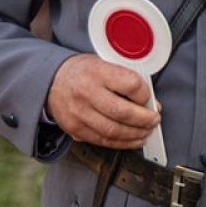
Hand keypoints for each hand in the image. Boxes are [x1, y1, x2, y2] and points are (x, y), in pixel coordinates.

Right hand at [45, 53, 160, 148]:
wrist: (51, 82)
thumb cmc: (81, 72)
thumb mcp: (102, 62)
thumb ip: (124, 78)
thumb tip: (148, 98)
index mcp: (96, 72)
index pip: (131, 85)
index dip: (146, 95)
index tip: (151, 99)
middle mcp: (86, 93)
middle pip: (124, 112)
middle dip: (145, 119)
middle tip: (154, 119)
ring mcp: (79, 114)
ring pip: (114, 131)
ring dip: (136, 135)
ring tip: (146, 131)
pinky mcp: (75, 130)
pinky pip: (103, 141)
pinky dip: (122, 143)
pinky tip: (133, 140)